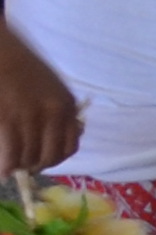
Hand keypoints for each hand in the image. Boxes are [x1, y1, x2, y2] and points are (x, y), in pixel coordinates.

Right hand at [0, 26, 76, 171]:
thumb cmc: (17, 65)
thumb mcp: (49, 86)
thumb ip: (58, 110)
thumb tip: (67, 135)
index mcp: (66, 105)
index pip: (70, 146)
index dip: (54, 159)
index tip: (41, 161)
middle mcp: (53, 114)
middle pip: (49, 157)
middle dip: (35, 166)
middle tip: (22, 167)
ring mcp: (29, 118)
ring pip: (28, 159)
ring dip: (18, 166)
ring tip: (9, 166)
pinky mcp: (6, 121)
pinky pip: (10, 156)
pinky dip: (5, 167)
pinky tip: (2, 169)